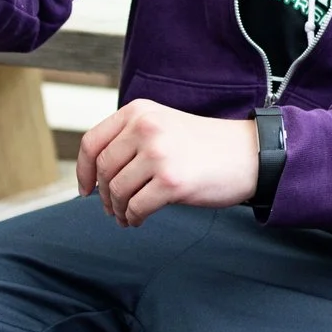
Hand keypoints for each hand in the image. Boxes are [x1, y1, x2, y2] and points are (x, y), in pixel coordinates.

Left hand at [77, 101, 257, 225]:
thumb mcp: (163, 125)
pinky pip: (136, 207)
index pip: (91, 142)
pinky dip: (133, 218)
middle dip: (103, 196)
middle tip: (112, 208)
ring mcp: (158, 154)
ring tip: (127, 216)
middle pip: (102, 170)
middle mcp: (145, 128)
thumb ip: (130, 140)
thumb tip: (93, 176)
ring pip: (116, 191)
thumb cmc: (205, 146)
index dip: (82, 171)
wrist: (249, 154)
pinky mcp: (172, 182)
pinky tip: (139, 219)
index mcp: (138, 112)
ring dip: (118, 210)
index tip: (85, 189)